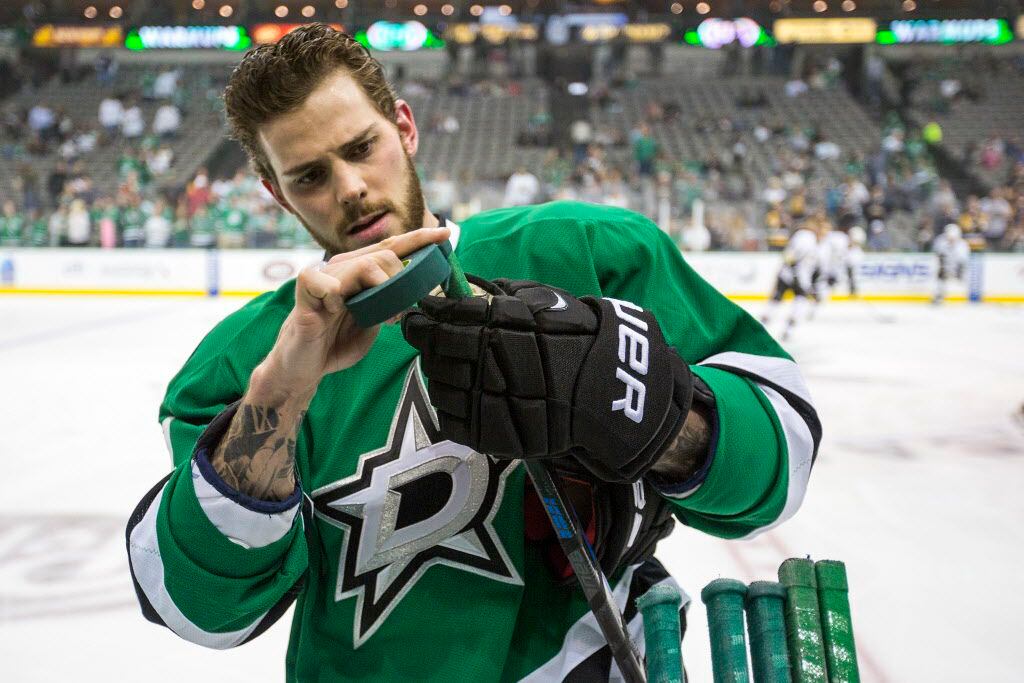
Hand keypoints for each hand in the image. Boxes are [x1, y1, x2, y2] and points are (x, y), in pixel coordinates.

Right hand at [253, 226, 450, 403]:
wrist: (304, 367)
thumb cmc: (335, 342)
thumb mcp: (372, 321)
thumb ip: (388, 303)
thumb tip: (413, 294)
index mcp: (358, 272)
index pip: (392, 247)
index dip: (418, 239)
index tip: (445, 234)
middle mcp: (342, 268)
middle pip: (384, 255)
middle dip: (401, 281)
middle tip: (397, 314)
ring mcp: (324, 277)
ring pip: (362, 265)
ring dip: (378, 291)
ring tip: (373, 315)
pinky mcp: (305, 292)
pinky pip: (323, 281)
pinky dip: (334, 296)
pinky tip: (332, 311)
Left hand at [402, 277, 694, 481]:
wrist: (610, 394)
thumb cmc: (579, 341)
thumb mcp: (547, 302)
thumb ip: (502, 294)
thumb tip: (463, 284)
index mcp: (504, 326)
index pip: (446, 317)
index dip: (428, 315)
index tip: (421, 313)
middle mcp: (493, 363)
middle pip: (437, 351)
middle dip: (429, 342)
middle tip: (431, 338)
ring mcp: (490, 402)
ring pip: (439, 385)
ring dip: (438, 373)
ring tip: (452, 367)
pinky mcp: (491, 434)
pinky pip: (450, 418)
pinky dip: (449, 404)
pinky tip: (464, 394)